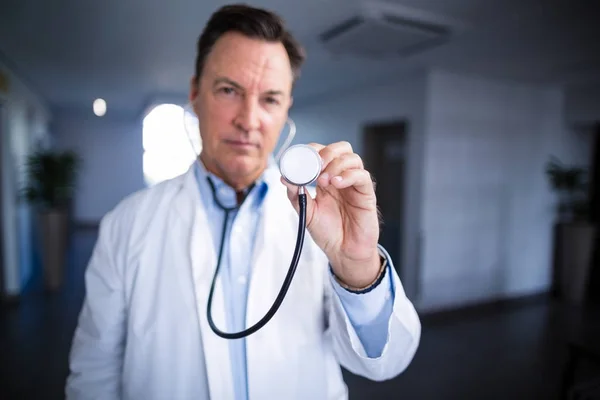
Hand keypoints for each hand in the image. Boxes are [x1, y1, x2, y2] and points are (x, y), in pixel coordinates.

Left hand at [280, 141, 380, 287]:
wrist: (343, 252)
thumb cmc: (328, 232)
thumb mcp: (306, 212)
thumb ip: (295, 194)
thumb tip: (285, 177)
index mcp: (326, 178)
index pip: (322, 152)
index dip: (313, 150)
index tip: (301, 159)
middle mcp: (342, 177)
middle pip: (341, 149)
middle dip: (327, 152)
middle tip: (316, 166)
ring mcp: (355, 184)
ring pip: (353, 158)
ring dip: (336, 164)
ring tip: (324, 180)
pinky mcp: (366, 194)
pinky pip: (362, 176)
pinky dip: (348, 175)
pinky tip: (337, 184)